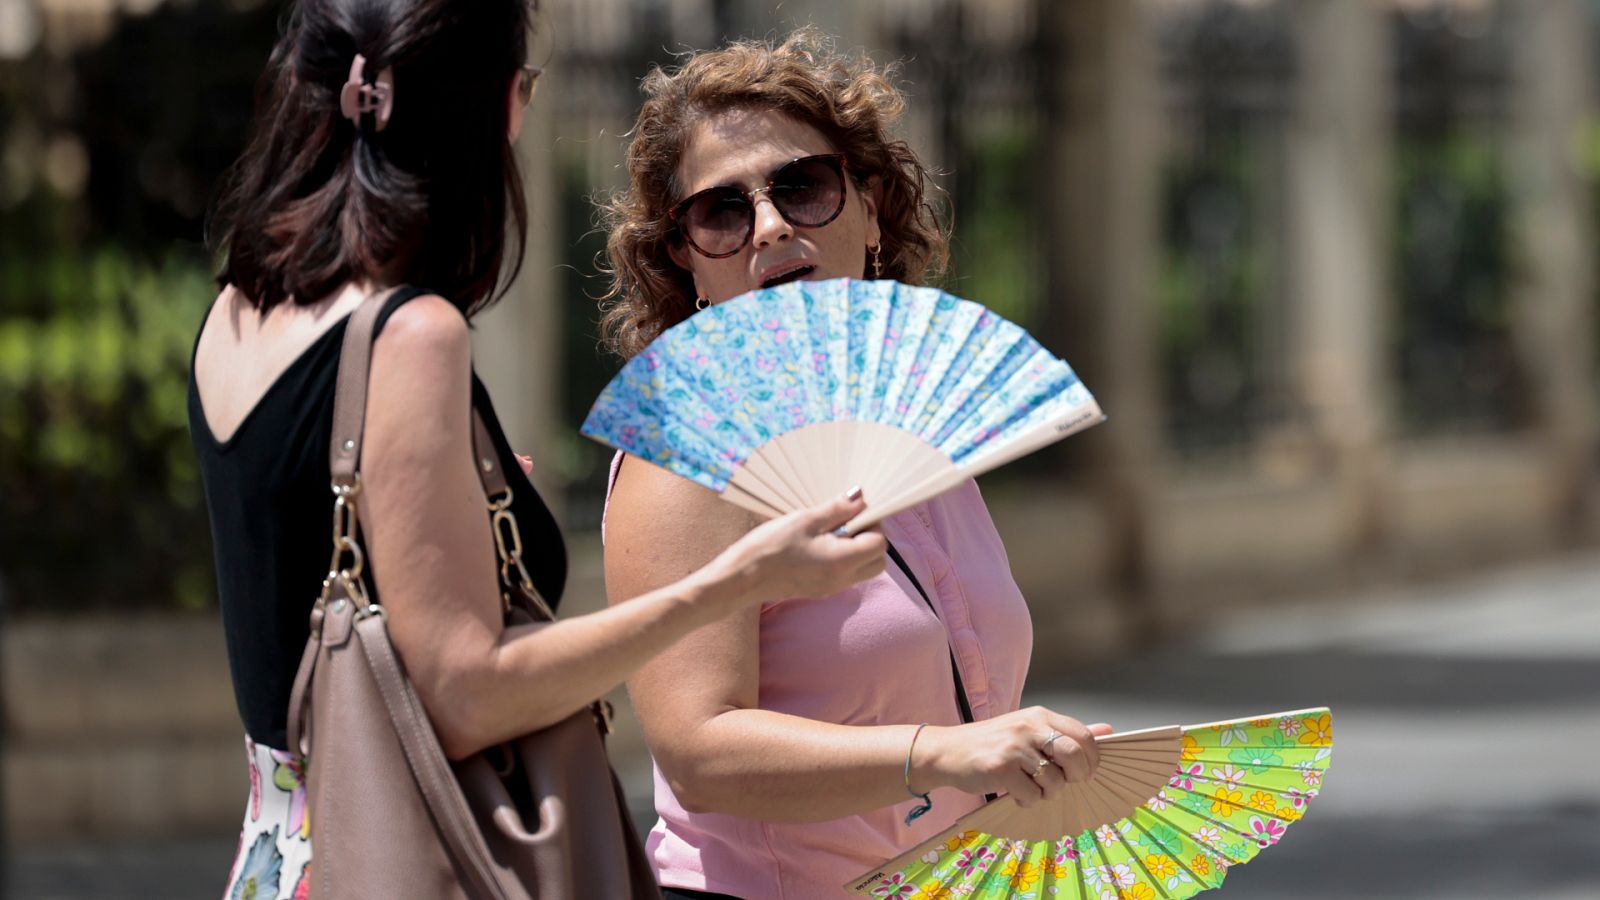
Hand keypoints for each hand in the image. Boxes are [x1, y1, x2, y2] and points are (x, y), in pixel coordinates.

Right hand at [708, 488, 887, 607]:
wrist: (740, 579)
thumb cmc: (770, 547)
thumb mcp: (805, 520)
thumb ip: (837, 510)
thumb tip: (861, 498)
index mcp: (843, 562)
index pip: (880, 544)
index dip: (872, 524)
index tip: (853, 510)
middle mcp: (842, 580)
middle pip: (877, 561)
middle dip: (870, 538)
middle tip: (846, 520)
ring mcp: (830, 588)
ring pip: (861, 568)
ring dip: (855, 548)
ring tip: (828, 530)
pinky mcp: (819, 589)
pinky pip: (844, 573)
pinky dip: (841, 557)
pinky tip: (817, 543)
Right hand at [913, 707, 1113, 807]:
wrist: (948, 751)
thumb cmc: (992, 743)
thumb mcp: (1029, 730)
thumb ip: (1067, 732)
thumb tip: (1108, 730)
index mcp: (1039, 716)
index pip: (1083, 735)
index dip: (1092, 759)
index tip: (1085, 772)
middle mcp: (1028, 727)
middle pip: (1075, 755)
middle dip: (1077, 776)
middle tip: (1064, 782)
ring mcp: (1014, 748)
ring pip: (1055, 781)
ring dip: (1048, 793)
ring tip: (1031, 787)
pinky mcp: (1000, 769)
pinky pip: (1032, 795)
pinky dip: (1028, 801)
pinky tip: (1015, 793)